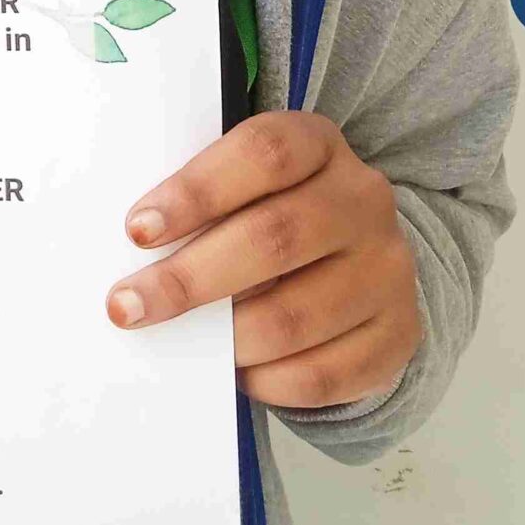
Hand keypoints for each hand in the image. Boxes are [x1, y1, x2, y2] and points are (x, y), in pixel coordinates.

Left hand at [106, 113, 422, 409]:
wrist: (360, 264)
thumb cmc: (274, 215)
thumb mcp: (247, 186)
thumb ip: (203, 203)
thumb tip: (135, 254)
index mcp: (319, 144)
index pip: (263, 154)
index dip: (197, 191)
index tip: (138, 230)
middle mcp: (363, 200)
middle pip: (275, 237)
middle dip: (189, 279)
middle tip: (127, 307)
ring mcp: (387, 268)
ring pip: (294, 316)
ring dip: (225, 338)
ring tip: (184, 345)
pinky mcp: (397, 333)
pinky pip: (324, 374)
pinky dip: (268, 380)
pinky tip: (239, 371)